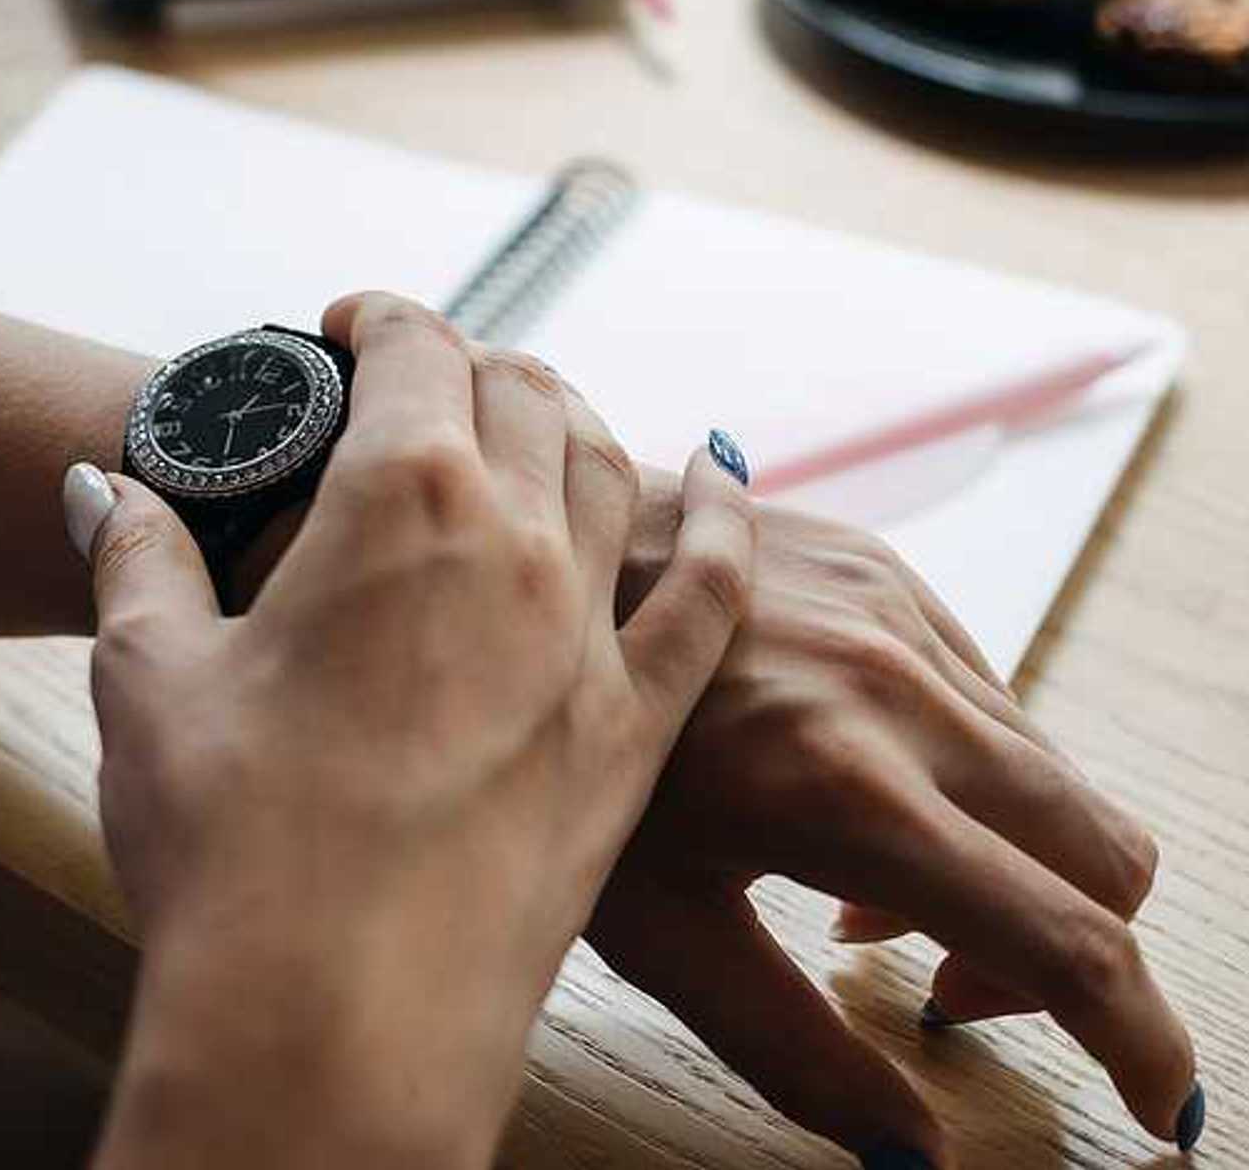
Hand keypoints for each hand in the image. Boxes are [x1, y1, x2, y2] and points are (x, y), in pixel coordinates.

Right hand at [69, 293, 755, 1169]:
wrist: (333, 1022)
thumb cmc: (230, 847)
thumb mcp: (149, 675)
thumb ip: (135, 556)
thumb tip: (99, 487)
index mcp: (398, 500)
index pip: (414, 347)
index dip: (378, 317)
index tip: (348, 327)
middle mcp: (515, 543)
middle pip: (521, 392)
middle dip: (465, 364)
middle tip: (417, 385)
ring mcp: (588, 637)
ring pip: (611, 467)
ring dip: (567, 419)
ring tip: (526, 416)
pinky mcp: (633, 732)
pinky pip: (711, 591)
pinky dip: (721, 517)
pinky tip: (721, 474)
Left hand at [590, 495, 1201, 1165]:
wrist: (519, 563)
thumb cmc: (550, 751)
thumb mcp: (654, 925)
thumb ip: (791, 1048)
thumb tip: (916, 1152)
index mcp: (841, 790)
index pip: (1066, 939)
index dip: (1136, 1041)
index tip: (1155, 1104)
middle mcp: (895, 689)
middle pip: (1101, 852)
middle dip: (1070, 953)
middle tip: (946, 991)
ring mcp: (897, 614)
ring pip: (1052, 773)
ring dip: (1008, 859)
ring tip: (864, 892)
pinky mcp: (885, 569)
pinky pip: (989, 697)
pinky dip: (966, 774)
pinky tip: (852, 791)